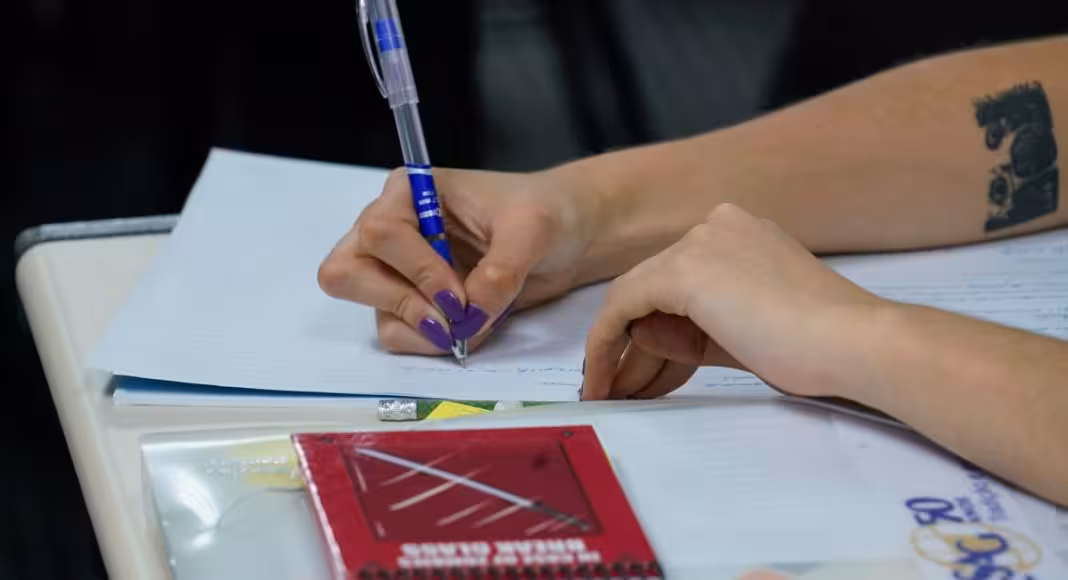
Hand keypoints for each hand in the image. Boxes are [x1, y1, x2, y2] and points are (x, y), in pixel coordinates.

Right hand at [319, 167, 596, 354]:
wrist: (568, 238)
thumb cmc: (545, 213)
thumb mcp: (532, 228)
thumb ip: (500, 270)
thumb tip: (470, 315)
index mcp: (409, 192)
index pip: (380, 233)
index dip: (415, 271)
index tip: (459, 295)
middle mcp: (392, 230)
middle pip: (347, 273)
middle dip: (400, 302)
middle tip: (450, 318)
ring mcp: (398, 272)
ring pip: (373, 311)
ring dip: (420, 329)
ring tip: (469, 324)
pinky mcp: (415, 306)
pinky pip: (399, 335)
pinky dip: (430, 343)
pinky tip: (471, 329)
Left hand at [582, 203, 884, 399]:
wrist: (853, 343)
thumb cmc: (819, 347)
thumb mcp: (742, 333)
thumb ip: (694, 329)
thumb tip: (642, 337)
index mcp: (739, 235)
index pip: (678, 282)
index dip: (653, 328)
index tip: (639, 371)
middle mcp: (716, 227)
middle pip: (652, 289)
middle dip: (631, 345)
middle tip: (617, 389)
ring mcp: (700, 243)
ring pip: (634, 297)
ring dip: (616, 350)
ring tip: (606, 393)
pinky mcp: (684, 271)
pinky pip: (623, 307)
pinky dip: (606, 344)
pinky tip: (603, 379)